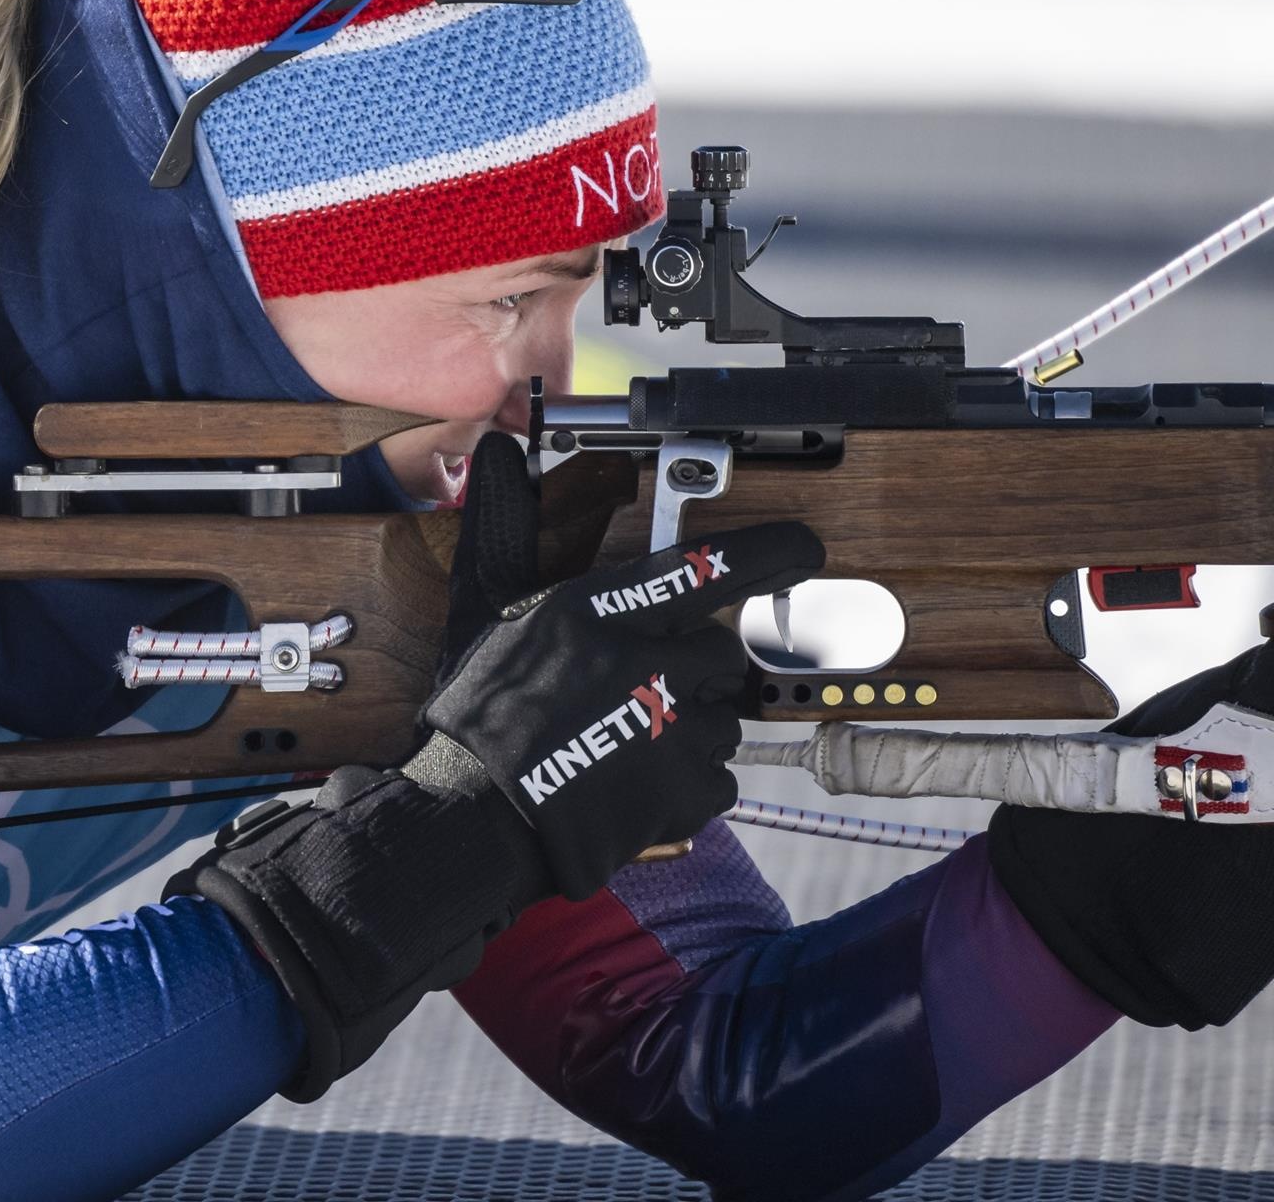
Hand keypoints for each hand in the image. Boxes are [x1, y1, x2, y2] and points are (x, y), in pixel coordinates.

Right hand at [169, 432, 821, 1098]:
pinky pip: (718, 782)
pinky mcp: (684, 792)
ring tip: (622, 748)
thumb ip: (503, 527)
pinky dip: (686, 788)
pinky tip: (633, 787)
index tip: (806, 548)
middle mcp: (648, 664)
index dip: (770, 553)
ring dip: (686, 734)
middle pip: (721, 657)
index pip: (710, 567)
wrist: (468, 821)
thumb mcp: (482, 610)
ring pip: (720, 722)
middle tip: (641, 697)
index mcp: (604, 611)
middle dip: (694, 676)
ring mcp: (673, 731)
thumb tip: (494, 451)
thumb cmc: (476, 716)